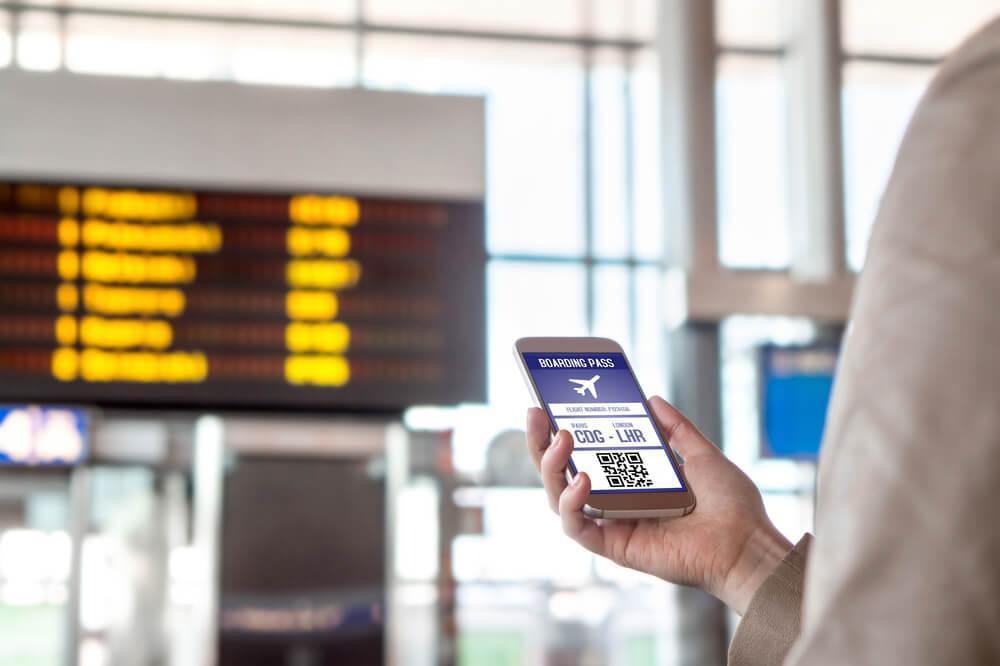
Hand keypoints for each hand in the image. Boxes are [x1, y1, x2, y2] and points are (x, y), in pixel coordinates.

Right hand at [526, 396, 792, 614]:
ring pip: (558, 498)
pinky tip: (583, 479)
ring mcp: (611, 525)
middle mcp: (614, 504)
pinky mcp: (613, 547)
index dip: (561, 432)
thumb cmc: (731, 508)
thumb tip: (651, 400)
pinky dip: (571, 503)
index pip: (584, 456)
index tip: (549, 403)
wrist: (748, 544)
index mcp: (630, 483)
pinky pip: (576, 527)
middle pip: (560, 474)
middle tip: (537, 414)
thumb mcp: (701, 454)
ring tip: (563, 438)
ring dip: (552, 467)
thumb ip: (676, 430)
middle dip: (541, 444)